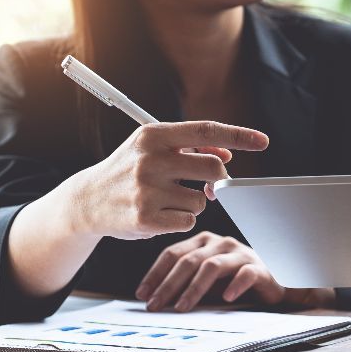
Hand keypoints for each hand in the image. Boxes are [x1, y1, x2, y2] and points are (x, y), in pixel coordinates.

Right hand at [72, 121, 267, 239]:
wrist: (87, 201)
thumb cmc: (128, 170)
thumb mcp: (153, 149)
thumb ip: (190, 147)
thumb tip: (227, 152)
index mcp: (153, 135)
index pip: (206, 131)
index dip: (238, 135)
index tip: (263, 141)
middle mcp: (149, 160)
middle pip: (213, 168)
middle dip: (217, 179)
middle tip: (205, 184)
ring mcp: (146, 190)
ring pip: (202, 199)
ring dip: (194, 202)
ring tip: (168, 199)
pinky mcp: (145, 219)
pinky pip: (188, 220)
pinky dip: (181, 219)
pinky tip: (160, 214)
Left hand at [136, 232, 335, 311]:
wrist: (274, 283)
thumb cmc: (233, 281)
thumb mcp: (205, 281)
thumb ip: (184, 283)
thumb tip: (153, 299)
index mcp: (203, 242)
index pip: (173, 253)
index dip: (155, 274)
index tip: (142, 294)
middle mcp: (220, 243)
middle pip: (188, 260)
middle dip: (168, 284)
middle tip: (155, 305)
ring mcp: (240, 253)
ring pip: (212, 267)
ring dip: (193, 289)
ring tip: (181, 307)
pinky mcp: (260, 267)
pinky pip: (245, 274)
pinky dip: (234, 285)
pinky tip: (225, 298)